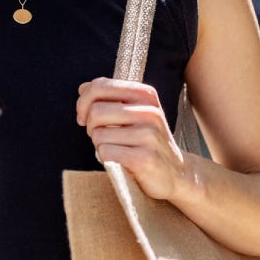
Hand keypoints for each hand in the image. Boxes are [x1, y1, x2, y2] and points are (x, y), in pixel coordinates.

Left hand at [76, 77, 185, 200]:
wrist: (176, 172)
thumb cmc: (146, 140)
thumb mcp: (133, 112)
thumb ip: (109, 97)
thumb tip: (83, 88)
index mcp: (145, 95)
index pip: (100, 86)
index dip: (83, 102)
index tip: (84, 116)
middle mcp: (150, 112)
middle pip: (96, 111)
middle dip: (90, 126)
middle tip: (99, 136)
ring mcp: (149, 135)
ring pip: (98, 134)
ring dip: (99, 145)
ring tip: (114, 149)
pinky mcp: (145, 158)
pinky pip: (106, 152)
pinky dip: (105, 158)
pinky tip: (119, 160)